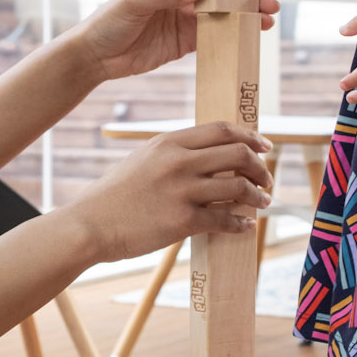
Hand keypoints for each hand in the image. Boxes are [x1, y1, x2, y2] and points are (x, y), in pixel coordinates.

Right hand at [64, 122, 274, 264]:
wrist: (90, 224)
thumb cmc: (115, 194)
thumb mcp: (143, 159)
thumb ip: (174, 153)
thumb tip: (210, 155)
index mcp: (168, 142)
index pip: (222, 130)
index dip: (251, 137)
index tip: (265, 146)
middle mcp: (178, 162)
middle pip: (238, 154)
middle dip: (260, 167)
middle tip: (266, 179)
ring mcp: (181, 191)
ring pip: (238, 187)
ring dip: (258, 196)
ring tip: (263, 202)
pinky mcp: (182, 221)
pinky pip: (225, 220)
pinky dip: (241, 223)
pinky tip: (246, 226)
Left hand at [71, 0, 278, 81]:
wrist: (96, 56)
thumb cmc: (110, 19)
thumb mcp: (137, 2)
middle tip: (269, 3)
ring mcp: (183, 18)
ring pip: (221, 14)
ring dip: (243, 16)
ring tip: (266, 21)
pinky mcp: (183, 41)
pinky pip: (212, 36)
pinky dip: (231, 35)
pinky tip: (249, 36)